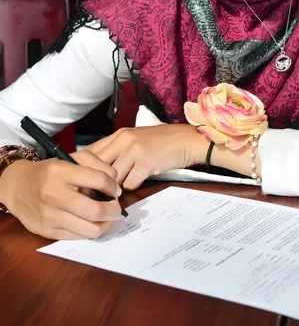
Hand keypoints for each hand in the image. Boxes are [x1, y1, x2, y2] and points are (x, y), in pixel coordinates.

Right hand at [1, 150, 122, 239]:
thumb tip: (115, 182)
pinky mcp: (48, 232)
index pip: (98, 180)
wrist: (18, 187)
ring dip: (105, 224)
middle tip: (116, 207)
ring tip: (106, 217)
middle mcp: (54, 194)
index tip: (115, 190)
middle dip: (114, 210)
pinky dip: (90, 230)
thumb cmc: (50, 172)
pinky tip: (91, 222)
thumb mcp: (72, 158)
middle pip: (96, 210)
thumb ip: (97, 164)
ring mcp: (50, 216)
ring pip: (90, 229)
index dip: (113, 186)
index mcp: (61, 171)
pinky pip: (79, 237)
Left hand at [86, 124, 207, 189]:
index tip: (83, 182)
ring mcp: (134, 151)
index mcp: (119, 135)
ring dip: (116, 187)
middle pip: (97, 167)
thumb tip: (96, 170)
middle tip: (97, 193)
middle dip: (96, 182)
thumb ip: (117, 150)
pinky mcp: (145, 162)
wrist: (186, 140)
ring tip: (120, 190)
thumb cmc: (161, 142)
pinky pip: (129, 184)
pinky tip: (140, 181)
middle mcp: (123, 140)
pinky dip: (132, 187)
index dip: (84, 170)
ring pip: (112, 178)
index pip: (90, 153)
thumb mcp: (135, 140)